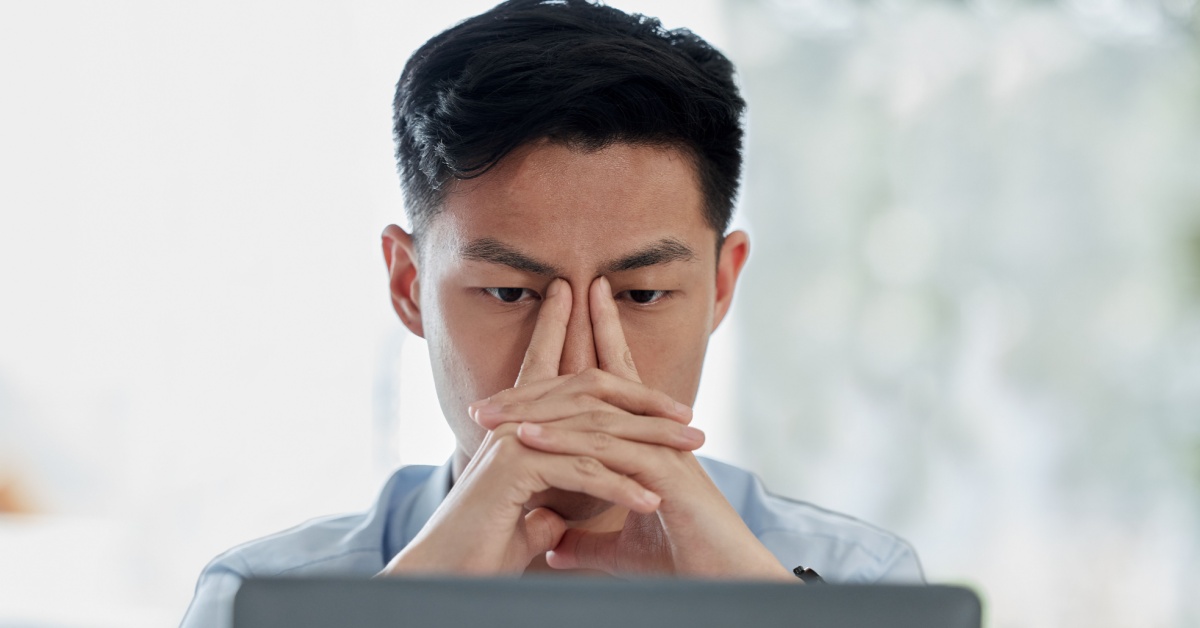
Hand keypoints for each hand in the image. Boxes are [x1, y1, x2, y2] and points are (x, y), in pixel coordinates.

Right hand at [377, 279, 664, 576]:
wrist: (444, 575)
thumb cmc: (480, 553)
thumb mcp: (526, 523)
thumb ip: (544, 508)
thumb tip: (560, 518)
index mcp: (522, 428)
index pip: (574, 389)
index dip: (622, 386)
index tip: (665, 402)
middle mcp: (516, 423)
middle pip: (592, 395)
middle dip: (645, 404)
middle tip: (689, 420)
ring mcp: (513, 440)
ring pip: (595, 428)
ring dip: (648, 442)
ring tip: (690, 453)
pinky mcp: (514, 468)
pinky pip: (581, 470)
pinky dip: (620, 486)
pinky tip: (651, 501)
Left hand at [472, 276, 793, 580]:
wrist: (728, 580)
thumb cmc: (685, 561)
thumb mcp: (621, 551)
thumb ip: (587, 541)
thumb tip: (553, 544)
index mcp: (645, 444)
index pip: (608, 391)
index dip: (576, 359)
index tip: (529, 358)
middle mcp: (653, 435)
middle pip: (597, 385)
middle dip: (540, 380)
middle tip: (486, 395)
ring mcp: (660, 448)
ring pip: (594, 411)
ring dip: (538, 409)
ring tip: (490, 415)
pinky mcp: (664, 470)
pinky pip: (606, 447)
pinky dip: (563, 439)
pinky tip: (527, 438)